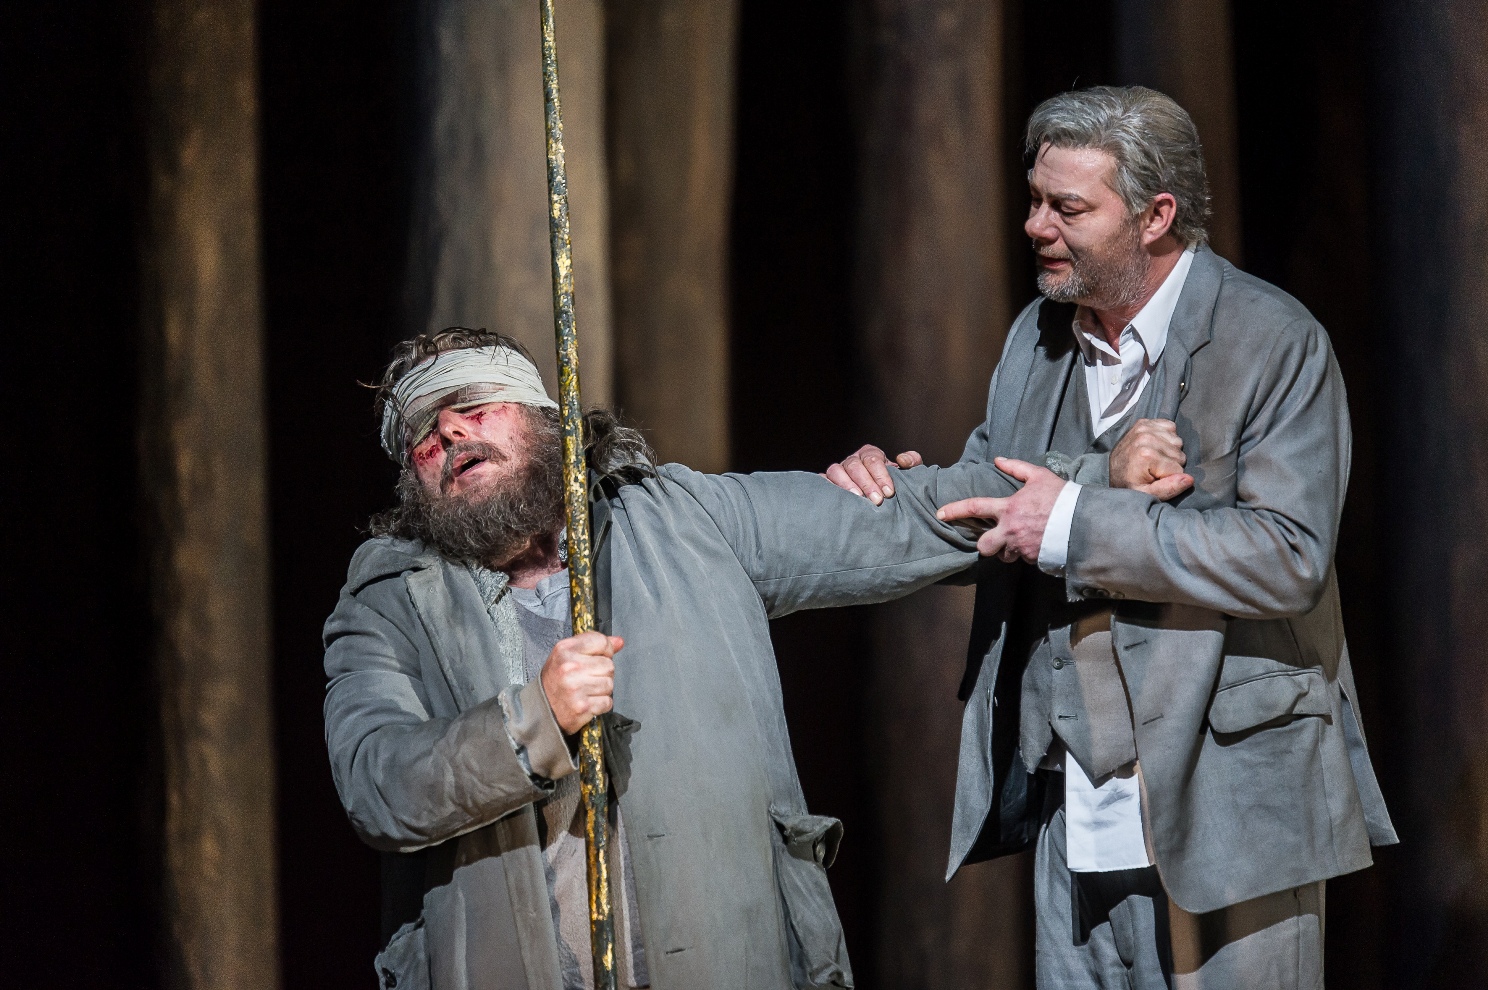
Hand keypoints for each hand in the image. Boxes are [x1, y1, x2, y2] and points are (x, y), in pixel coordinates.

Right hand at [540, 630, 621, 733]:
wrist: (541, 709)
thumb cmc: (555, 681)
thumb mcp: (568, 655)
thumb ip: (594, 645)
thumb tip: (619, 642)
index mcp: (565, 649)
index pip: (601, 641)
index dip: (605, 650)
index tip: (597, 657)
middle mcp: (569, 667)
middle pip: (609, 665)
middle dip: (602, 673)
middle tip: (587, 678)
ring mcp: (576, 687)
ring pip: (609, 684)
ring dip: (602, 689)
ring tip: (586, 690)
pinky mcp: (582, 706)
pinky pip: (607, 702)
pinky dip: (600, 704)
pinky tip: (587, 701)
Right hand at [823, 444, 923, 502]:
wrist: (882, 499)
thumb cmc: (893, 485)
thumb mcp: (908, 472)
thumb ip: (913, 462)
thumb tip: (902, 459)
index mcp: (870, 454)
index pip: (873, 460)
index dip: (881, 475)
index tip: (889, 492)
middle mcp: (853, 460)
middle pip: (855, 466)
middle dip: (866, 483)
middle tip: (878, 500)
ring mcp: (838, 471)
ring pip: (836, 471)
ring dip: (847, 485)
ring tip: (858, 499)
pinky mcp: (828, 482)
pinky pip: (823, 481)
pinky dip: (826, 486)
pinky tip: (836, 497)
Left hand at [936, 457, 1064, 563]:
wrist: (1083, 522)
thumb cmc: (1061, 497)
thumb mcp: (1039, 476)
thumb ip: (1016, 468)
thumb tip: (998, 460)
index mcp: (1008, 509)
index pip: (974, 508)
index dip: (954, 510)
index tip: (940, 514)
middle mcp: (1010, 531)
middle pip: (984, 547)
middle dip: (986, 545)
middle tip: (995, 538)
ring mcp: (1021, 548)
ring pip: (1005, 556)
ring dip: (1009, 550)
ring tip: (1022, 539)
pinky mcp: (1033, 559)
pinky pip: (1024, 559)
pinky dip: (1027, 553)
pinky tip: (1037, 543)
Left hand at [1110, 418, 1192, 499]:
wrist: (1113, 470)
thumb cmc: (1130, 485)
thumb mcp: (1146, 494)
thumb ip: (1168, 489)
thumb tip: (1189, 479)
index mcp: (1146, 455)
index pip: (1178, 469)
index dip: (1169, 477)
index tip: (1152, 478)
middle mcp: (1145, 437)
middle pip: (1179, 454)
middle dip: (1170, 464)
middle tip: (1152, 469)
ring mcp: (1144, 427)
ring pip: (1178, 442)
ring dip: (1169, 451)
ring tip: (1152, 459)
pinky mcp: (1144, 422)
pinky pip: (1171, 427)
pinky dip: (1167, 438)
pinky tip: (1155, 447)